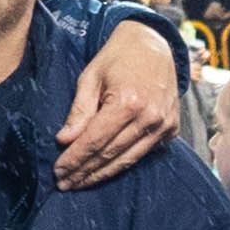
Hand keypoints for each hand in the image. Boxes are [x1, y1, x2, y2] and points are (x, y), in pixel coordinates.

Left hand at [54, 21, 183, 187]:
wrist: (153, 45)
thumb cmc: (116, 58)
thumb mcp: (90, 77)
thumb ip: (79, 111)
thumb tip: (63, 140)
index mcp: (127, 102)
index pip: (95, 141)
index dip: (74, 159)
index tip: (58, 172)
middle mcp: (150, 117)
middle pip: (110, 155)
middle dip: (85, 172)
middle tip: (64, 184)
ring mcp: (164, 125)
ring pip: (128, 160)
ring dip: (102, 175)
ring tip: (80, 183)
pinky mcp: (172, 129)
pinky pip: (143, 154)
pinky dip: (122, 164)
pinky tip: (104, 171)